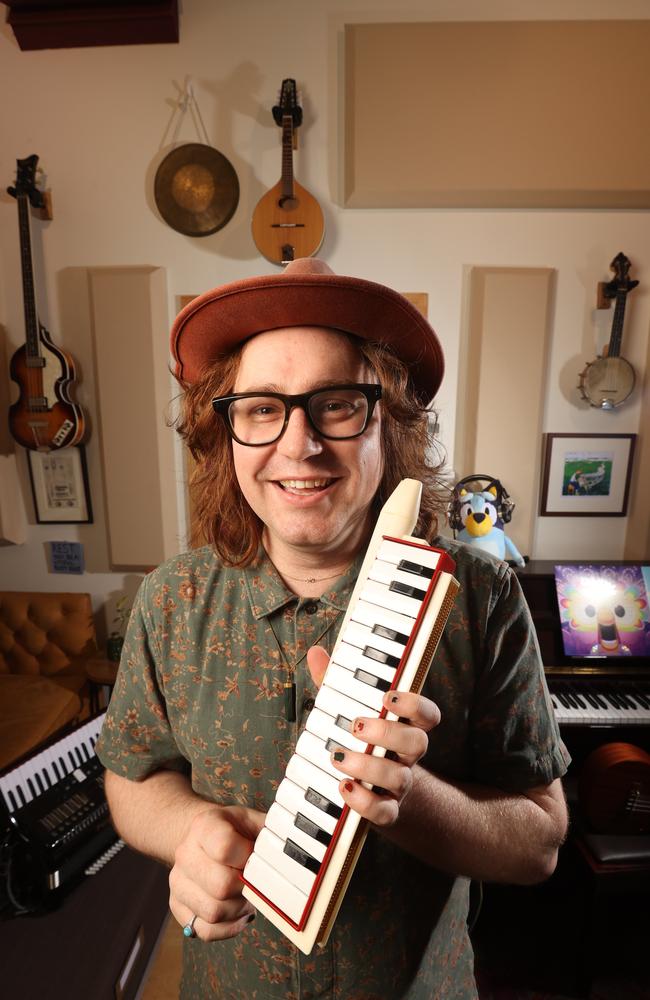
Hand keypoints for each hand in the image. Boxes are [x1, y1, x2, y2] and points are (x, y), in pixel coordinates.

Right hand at [169, 804, 265, 940]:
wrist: (203, 837)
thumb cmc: (235, 831)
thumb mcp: (252, 821)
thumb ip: (271, 834)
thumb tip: (296, 855)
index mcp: (204, 825)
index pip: (224, 847)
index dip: (248, 857)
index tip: (256, 856)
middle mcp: (185, 853)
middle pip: (221, 885)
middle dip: (246, 887)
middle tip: (255, 880)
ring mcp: (177, 881)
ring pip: (213, 912)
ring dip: (238, 909)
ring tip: (246, 895)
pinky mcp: (177, 905)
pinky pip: (205, 930)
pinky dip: (228, 927)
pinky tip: (238, 912)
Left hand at [307, 645, 440, 827]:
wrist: (381, 794)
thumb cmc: (364, 743)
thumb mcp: (351, 711)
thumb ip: (336, 684)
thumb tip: (316, 653)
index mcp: (406, 728)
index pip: (428, 715)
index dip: (414, 705)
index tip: (386, 697)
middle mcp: (408, 757)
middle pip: (418, 743)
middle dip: (387, 733)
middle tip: (356, 725)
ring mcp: (400, 786)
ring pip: (399, 778)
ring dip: (368, 766)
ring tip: (337, 756)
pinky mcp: (387, 811)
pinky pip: (385, 812)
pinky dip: (364, 802)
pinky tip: (343, 786)